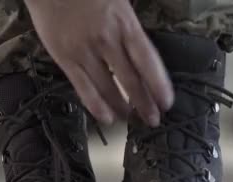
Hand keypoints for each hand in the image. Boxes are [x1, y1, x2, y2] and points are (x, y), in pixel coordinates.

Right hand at [24, 0, 173, 126]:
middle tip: (153, 119)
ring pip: (108, 88)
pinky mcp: (65, 59)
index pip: (147, 61)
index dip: (158, 85)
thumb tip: (142, 54)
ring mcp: (85, 52)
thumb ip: (130, 28)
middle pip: (130, 80)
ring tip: (130, 118)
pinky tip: (106, 117)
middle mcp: (107, 41)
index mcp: (125, 24)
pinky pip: (83, 88)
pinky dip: (95, 106)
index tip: (167, 103)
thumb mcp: (118, 1)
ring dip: (121, 107)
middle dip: (144, 103)